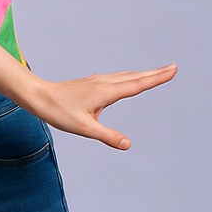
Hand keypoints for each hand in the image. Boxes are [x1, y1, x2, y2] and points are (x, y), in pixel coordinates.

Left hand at [32, 64, 176, 149]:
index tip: (172, 70)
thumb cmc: (58, 112)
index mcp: (105, 92)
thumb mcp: (84, 128)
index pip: (136, 85)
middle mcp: (103, 83)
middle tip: (173, 68)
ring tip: (157, 73)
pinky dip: (128, 77)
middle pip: (134, 77)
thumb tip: (128, 144)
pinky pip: (116, 78)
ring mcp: (96, 82)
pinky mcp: (91, 84)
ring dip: (142, 74)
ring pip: (124, 76)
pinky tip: (128, 79)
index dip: (156, 78)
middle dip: (154, 73)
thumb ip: (107, 136)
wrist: (38, 96)